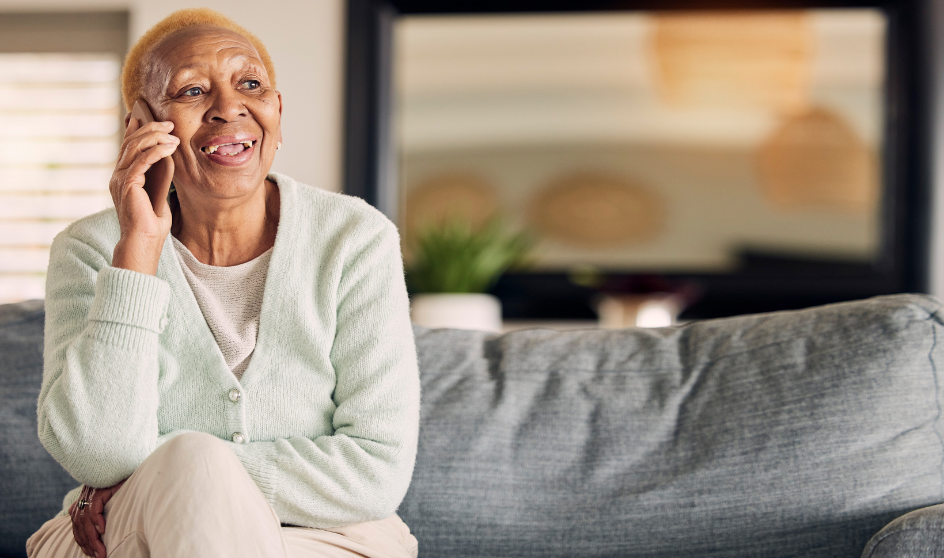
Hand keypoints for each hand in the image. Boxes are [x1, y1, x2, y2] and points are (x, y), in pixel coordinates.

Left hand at [68, 480, 125, 557]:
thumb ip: (101, 512)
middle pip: (79, 525)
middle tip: (98, 556)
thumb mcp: (111, 501)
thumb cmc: (123, 485)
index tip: (91, 554)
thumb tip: (102, 532)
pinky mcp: (98, 489)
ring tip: (100, 551)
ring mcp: (90, 493)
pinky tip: (102, 530)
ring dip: (93, 538)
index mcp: (83, 501)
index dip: (83, 541)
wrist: (128, 466)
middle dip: (88, 544)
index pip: (77, 526)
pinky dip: (96, 520)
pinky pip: (93, 507)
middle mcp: (83, 497)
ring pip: (85, 520)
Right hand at [109, 116, 178, 274]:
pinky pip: (141, 161)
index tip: (147, 116)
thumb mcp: (158, 193)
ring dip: (155, 138)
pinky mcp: (127, 184)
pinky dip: (156, 151)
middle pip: (131, 142)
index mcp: (123, 176)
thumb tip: (167, 157)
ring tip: (172, 134)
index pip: (128, 146)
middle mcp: (118, 175)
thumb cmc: (152, 224)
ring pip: (135, 148)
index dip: (135, 129)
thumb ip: (159, 176)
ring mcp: (120, 179)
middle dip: (150, 129)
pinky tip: (169, 147)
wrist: (144, 242)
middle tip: (169, 124)